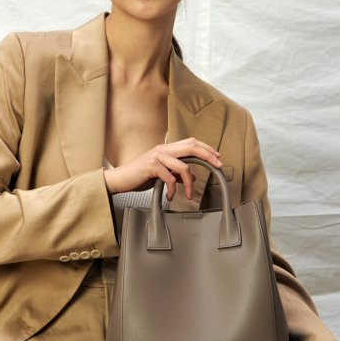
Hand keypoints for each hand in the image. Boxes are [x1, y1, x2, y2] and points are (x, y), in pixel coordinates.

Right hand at [103, 138, 221, 200]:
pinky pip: (170, 178)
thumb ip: (175, 173)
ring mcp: (157, 156)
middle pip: (192, 147)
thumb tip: (190, 176)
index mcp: (167, 148)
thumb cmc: (140, 176)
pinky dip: (173, 190)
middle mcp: (163, 149)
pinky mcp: (151, 166)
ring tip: (189, 195)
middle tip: (218, 166)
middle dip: (208, 156)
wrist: (121, 179)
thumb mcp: (161, 173)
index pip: (191, 143)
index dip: (206, 148)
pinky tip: (171, 197)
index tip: (217, 157)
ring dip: (190, 183)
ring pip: (183, 166)